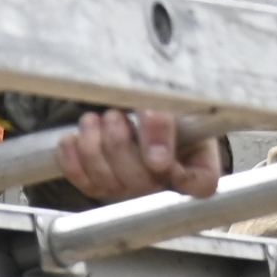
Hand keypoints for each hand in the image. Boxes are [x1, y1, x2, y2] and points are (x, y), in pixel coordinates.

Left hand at [55, 107, 221, 202]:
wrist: (127, 92)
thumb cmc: (155, 95)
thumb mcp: (163, 96)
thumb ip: (164, 121)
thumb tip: (158, 160)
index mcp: (196, 156)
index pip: (202, 183)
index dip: (185, 177)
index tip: (163, 157)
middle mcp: (166, 177)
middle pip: (144, 182)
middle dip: (121, 145)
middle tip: (116, 117)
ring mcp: (133, 185)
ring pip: (109, 181)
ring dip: (95, 145)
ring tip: (96, 119)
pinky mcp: (103, 184)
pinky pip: (84, 183)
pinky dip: (74, 157)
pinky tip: (74, 138)